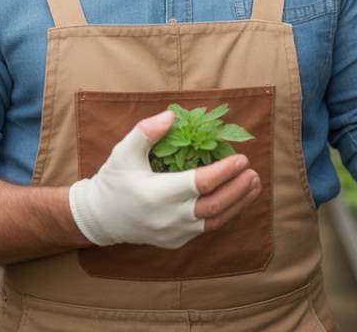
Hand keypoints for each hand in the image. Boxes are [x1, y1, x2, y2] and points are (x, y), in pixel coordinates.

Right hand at [69, 110, 260, 248]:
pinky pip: (206, 228)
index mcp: (156, 194)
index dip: (224, 171)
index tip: (241, 158)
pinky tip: (236, 198)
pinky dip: (225, 213)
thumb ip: (146, 131)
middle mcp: (168, 217)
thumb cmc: (114, 180)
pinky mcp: (177, 240)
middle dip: (238, 188)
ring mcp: (174, 232)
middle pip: (213, 205)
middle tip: (253, 171)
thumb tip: (171, 116)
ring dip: (238, 202)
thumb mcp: (124, 151)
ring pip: (214, 221)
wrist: (102, 217)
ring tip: (254, 184)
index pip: (200, 183)